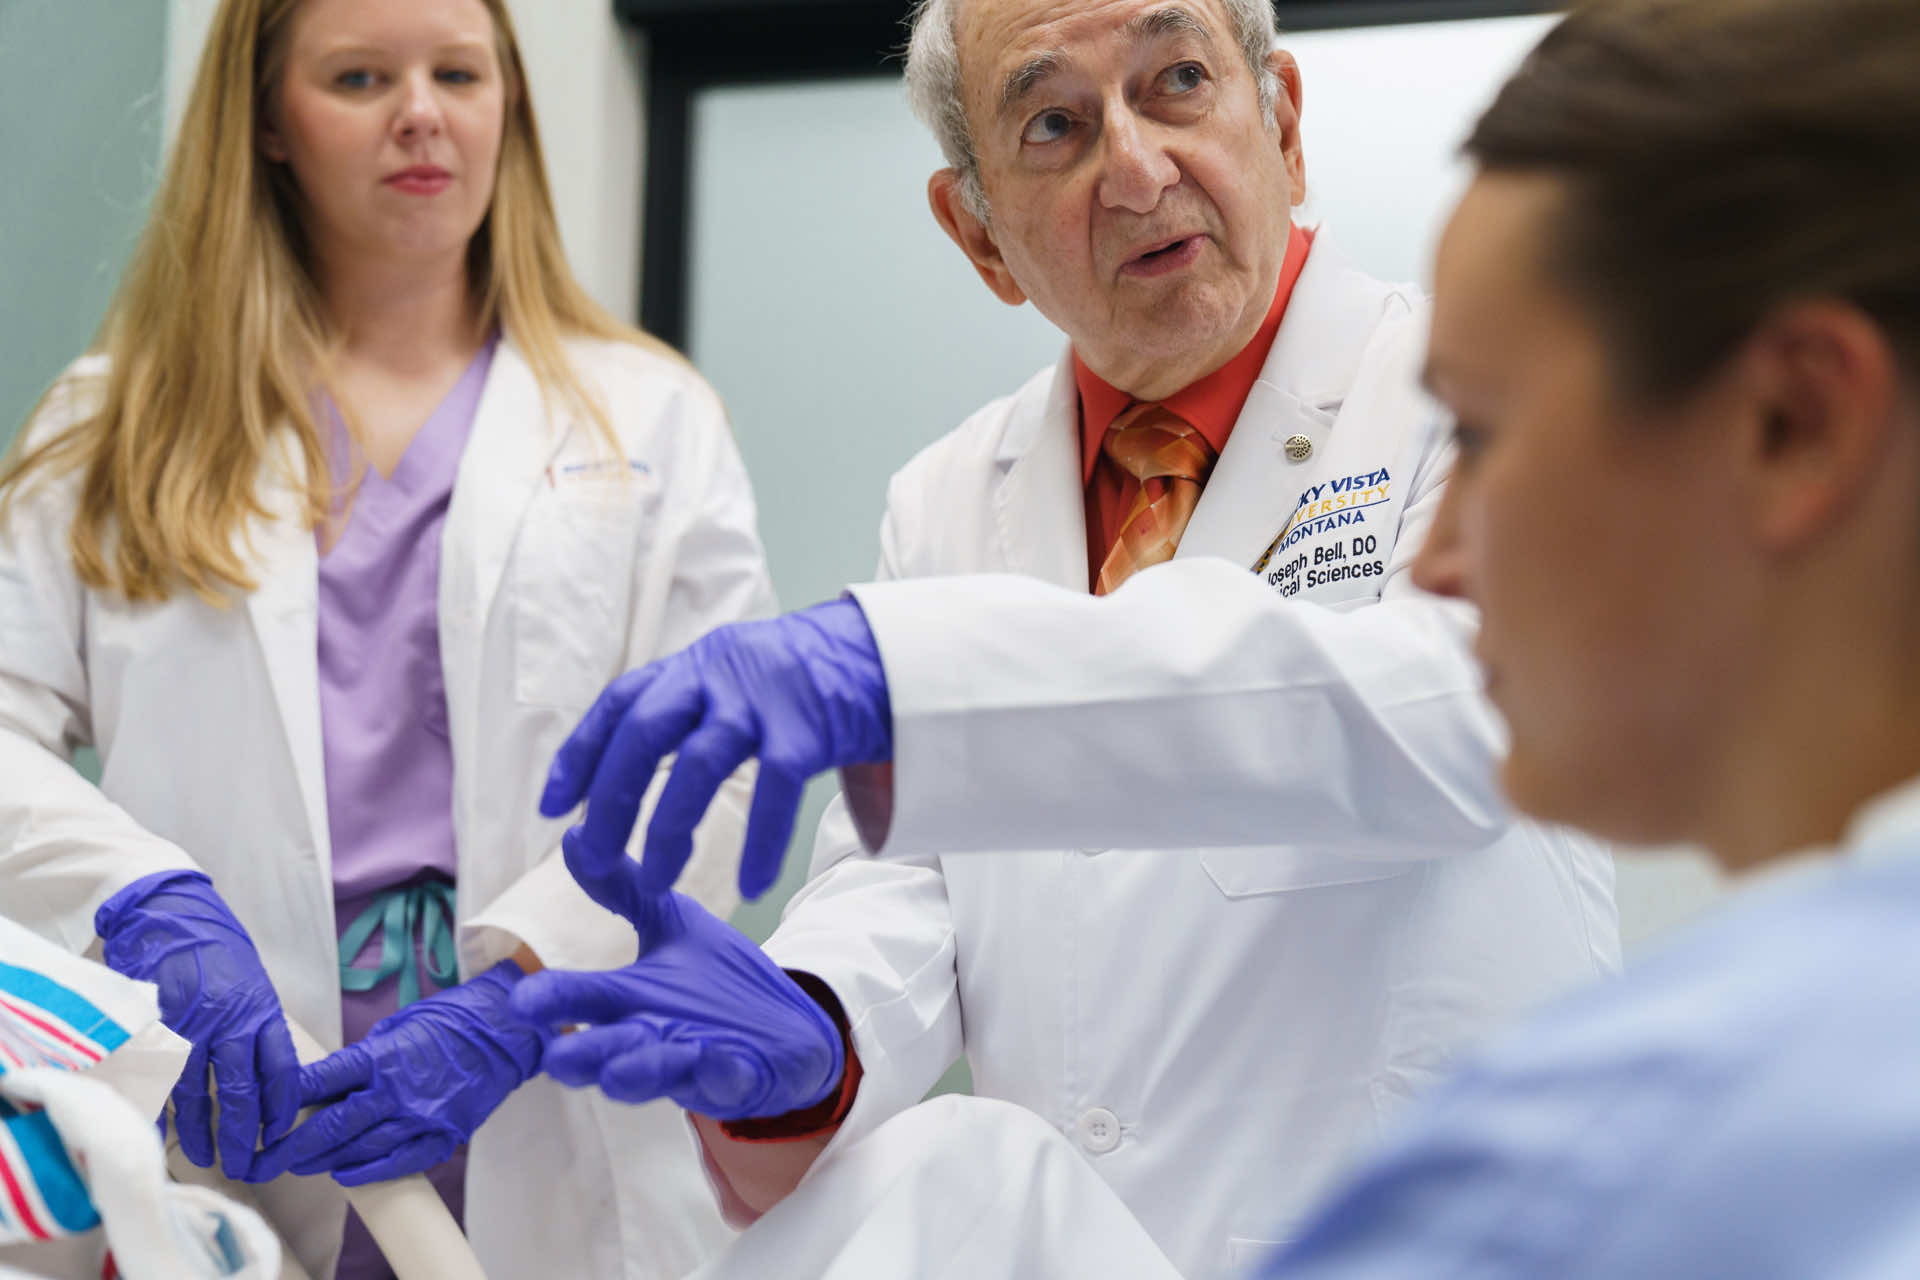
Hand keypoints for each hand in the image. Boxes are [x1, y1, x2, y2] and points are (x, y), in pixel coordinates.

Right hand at [95, 870, 300, 1179]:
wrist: (168, 911)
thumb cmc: (213, 949)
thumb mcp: (250, 983)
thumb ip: (256, 1026)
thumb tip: (264, 1074)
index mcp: (261, 1010)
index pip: (281, 1070)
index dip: (282, 1108)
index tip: (280, 1135)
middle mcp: (229, 1020)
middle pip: (241, 1091)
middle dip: (243, 1135)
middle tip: (243, 1165)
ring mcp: (188, 1025)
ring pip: (197, 1093)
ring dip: (201, 1132)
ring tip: (205, 1158)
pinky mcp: (152, 1026)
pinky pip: (156, 1080)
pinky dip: (159, 1112)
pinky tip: (161, 1135)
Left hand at [251, 962, 547, 1185]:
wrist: (508, 1030)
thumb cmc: (452, 1020)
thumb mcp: (399, 1025)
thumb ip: (365, 1057)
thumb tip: (330, 1082)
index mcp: (382, 1054)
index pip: (320, 1080)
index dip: (285, 1100)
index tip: (264, 1112)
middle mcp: (397, 1089)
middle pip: (332, 1124)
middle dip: (293, 1144)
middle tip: (267, 1155)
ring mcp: (422, 1116)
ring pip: (360, 1148)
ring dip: (323, 1159)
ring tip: (299, 1163)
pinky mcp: (445, 1134)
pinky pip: (399, 1162)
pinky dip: (367, 1172)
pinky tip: (344, 1174)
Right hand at [511, 840, 842, 1119]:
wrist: (790, 1027)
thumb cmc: (719, 980)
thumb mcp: (674, 924)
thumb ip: (626, 889)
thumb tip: (571, 833)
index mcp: (626, 1003)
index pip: (579, 1002)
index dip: (551, 1003)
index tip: (522, 1001)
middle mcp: (647, 1040)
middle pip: (602, 1055)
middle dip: (583, 1054)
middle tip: (560, 1052)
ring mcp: (688, 1066)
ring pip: (651, 1078)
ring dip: (639, 1070)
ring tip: (623, 1062)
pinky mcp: (735, 1080)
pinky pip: (721, 1081)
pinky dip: (714, 1072)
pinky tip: (710, 1055)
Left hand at [539, 598, 890, 900]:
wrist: (872, 652)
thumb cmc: (787, 681)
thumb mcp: (723, 678)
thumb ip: (674, 713)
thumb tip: (604, 776)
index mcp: (690, 668)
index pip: (619, 706)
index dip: (579, 755)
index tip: (549, 809)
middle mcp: (716, 676)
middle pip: (645, 732)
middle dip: (611, 796)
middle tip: (594, 857)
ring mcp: (762, 700)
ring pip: (700, 763)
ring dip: (671, 826)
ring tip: (657, 880)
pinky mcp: (809, 728)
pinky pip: (777, 791)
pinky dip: (760, 843)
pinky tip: (750, 886)